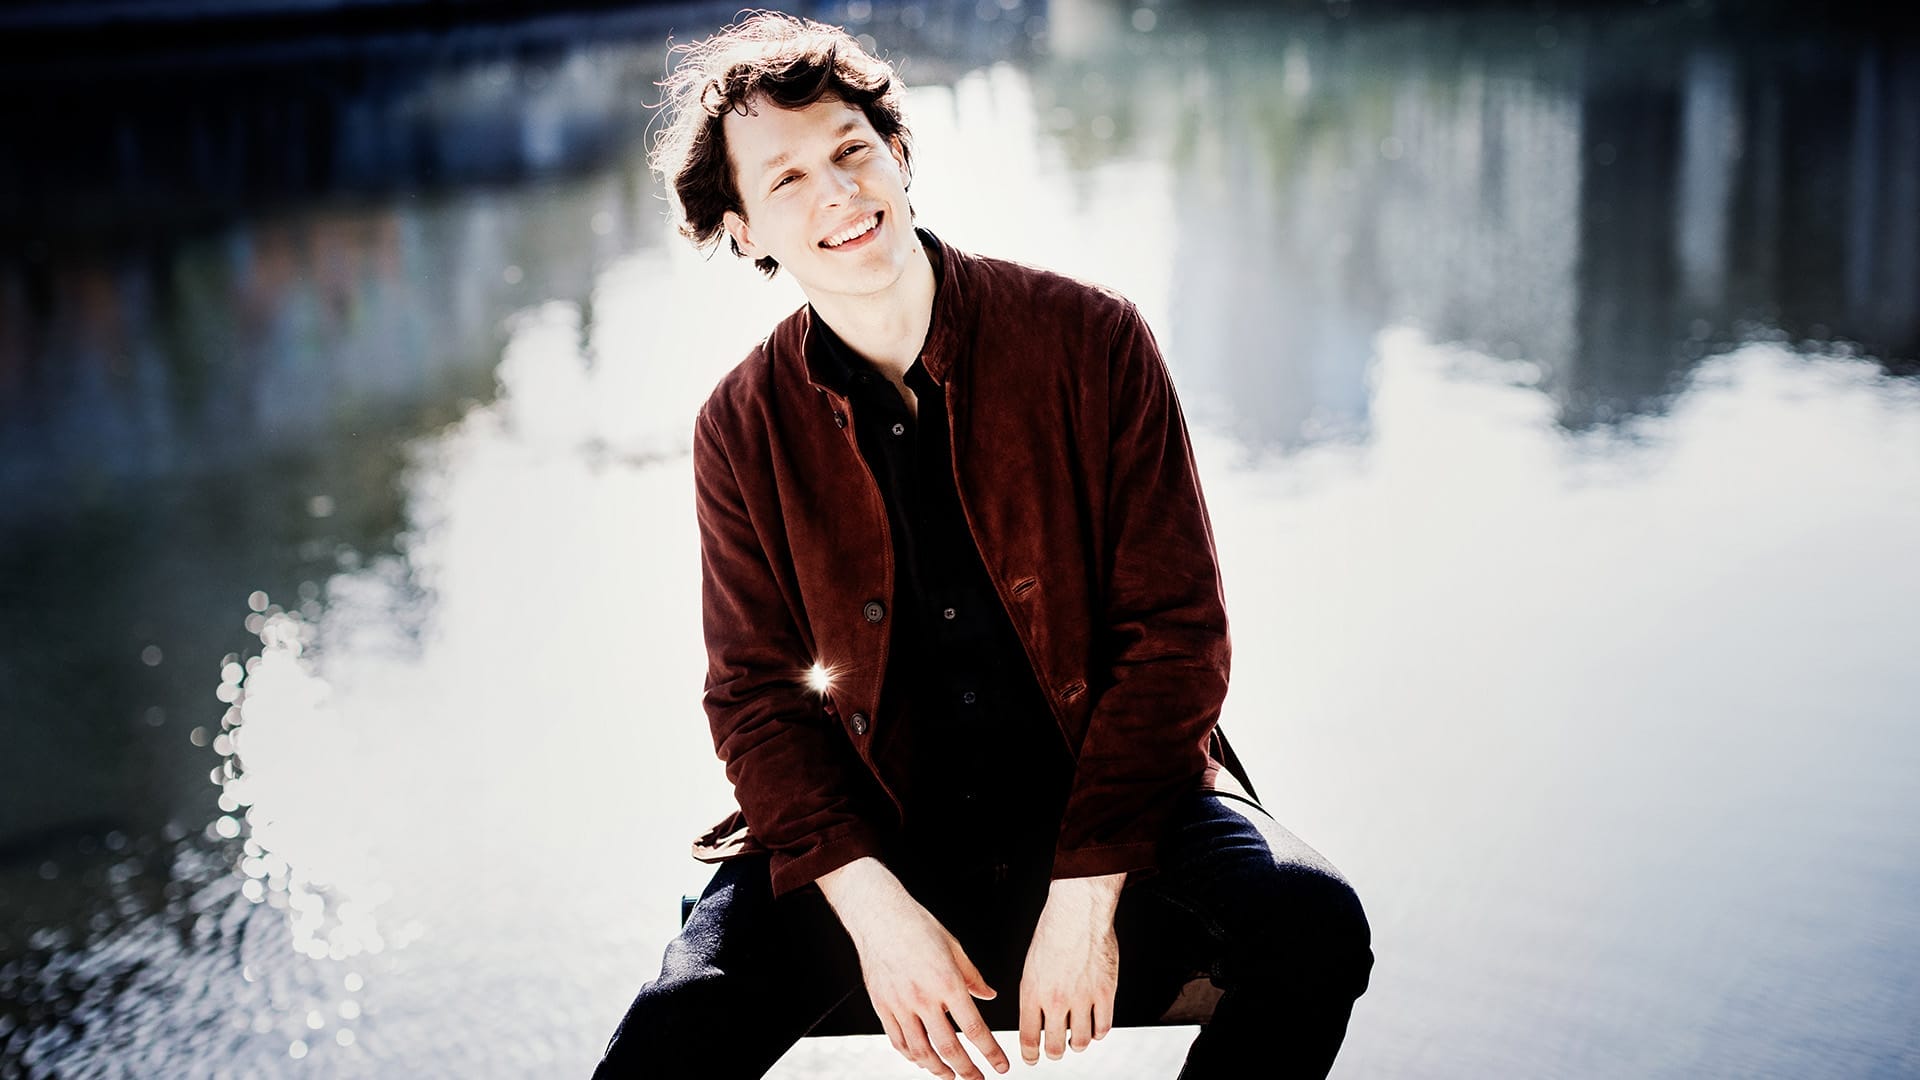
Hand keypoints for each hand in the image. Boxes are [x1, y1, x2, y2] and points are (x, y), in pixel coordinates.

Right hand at [818, 858, 1009, 1078]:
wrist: (879, 915)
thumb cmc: (917, 925)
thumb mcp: (954, 947)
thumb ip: (973, 976)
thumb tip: (989, 995)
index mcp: (947, 983)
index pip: (975, 1029)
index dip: (990, 1053)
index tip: (1000, 1066)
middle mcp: (923, 998)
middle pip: (949, 1048)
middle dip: (967, 1070)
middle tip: (977, 1079)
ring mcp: (900, 1005)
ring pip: (921, 1051)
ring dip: (938, 1069)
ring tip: (950, 1076)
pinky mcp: (882, 1006)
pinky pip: (898, 1041)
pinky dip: (911, 1056)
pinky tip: (921, 1060)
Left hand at [1019, 873, 1123, 1063]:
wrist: (1078, 913)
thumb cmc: (1053, 933)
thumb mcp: (1030, 967)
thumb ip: (1034, 996)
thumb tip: (1036, 1019)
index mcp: (1032, 993)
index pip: (1028, 1038)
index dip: (1030, 1055)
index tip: (1033, 1058)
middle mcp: (1056, 1000)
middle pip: (1056, 1047)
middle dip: (1054, 1053)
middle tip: (1056, 1049)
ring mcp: (1082, 999)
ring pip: (1082, 1041)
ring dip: (1077, 1044)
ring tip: (1076, 1038)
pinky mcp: (1105, 993)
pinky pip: (1104, 1028)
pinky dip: (1099, 1032)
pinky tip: (1095, 1026)